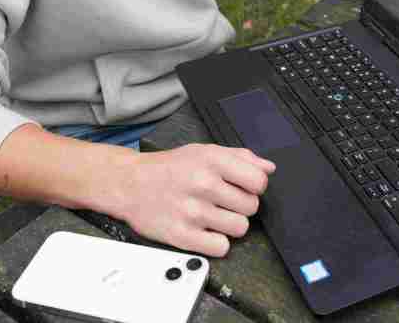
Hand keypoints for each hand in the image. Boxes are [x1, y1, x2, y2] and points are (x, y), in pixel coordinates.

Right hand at [97, 143, 275, 256]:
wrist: (130, 183)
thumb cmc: (169, 167)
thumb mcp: (204, 151)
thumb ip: (241, 157)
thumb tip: (268, 168)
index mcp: (212, 160)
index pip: (258, 181)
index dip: (256, 186)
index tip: (246, 187)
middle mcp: (203, 184)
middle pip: (251, 206)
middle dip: (242, 205)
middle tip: (225, 201)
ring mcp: (192, 211)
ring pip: (239, 228)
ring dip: (230, 224)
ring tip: (214, 215)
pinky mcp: (182, 236)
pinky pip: (221, 248)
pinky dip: (216, 242)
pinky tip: (205, 230)